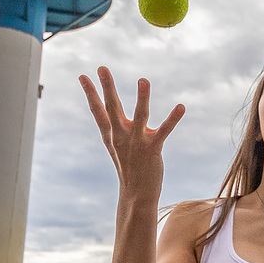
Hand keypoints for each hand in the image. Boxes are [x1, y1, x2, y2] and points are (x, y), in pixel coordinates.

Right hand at [79, 69, 184, 202]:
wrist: (137, 195)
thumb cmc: (129, 167)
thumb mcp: (117, 145)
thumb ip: (113, 126)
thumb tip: (107, 109)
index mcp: (111, 135)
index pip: (97, 111)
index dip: (90, 93)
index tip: (82, 76)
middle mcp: (120, 137)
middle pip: (112, 107)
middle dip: (107, 87)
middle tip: (102, 67)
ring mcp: (136, 143)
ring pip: (140, 116)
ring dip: (142, 97)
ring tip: (143, 80)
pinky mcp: (152, 150)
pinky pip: (163, 131)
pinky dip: (173, 119)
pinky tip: (181, 107)